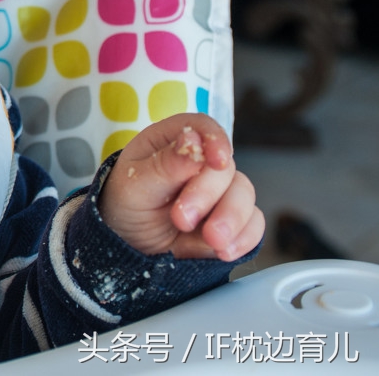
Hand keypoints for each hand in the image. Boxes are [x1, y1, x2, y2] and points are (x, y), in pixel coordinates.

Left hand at [97, 113, 263, 260]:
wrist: (128, 247)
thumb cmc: (126, 205)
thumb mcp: (135, 185)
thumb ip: (164, 164)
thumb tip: (192, 140)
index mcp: (172, 142)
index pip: (202, 128)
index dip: (215, 140)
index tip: (217, 160)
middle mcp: (201, 163)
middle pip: (224, 168)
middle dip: (207, 195)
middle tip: (181, 219)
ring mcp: (219, 193)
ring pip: (244, 195)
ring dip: (231, 219)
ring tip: (210, 240)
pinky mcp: (232, 222)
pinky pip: (253, 225)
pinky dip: (244, 238)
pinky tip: (224, 250)